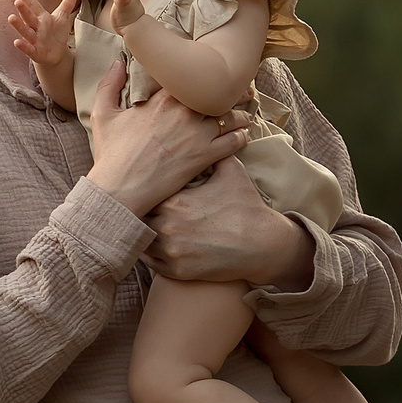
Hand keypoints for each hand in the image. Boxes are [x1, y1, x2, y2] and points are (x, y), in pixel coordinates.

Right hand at [7, 0, 79, 72]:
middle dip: (23, 10)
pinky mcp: (35, 52)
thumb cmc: (56, 34)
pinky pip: (28, 49)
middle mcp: (36, 27)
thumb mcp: (62, 17)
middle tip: (17, 1)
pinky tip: (16, 42)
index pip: (33, 5)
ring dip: (19, 25)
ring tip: (11, 18)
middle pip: (29, 17)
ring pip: (26, 32)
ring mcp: (34, 40)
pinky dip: (22, 46)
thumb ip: (67, 2)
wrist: (56, 54)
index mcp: (42, 17)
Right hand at [83, 83, 248, 217]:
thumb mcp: (103, 114)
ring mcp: (197, 134)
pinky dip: (242, 136)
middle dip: (233, 92)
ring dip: (241, 114)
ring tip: (248, 113)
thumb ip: (109, 84)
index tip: (213, 75)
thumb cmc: (111, 153)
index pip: (191, 79)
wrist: (121, 186)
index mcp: (162, 99)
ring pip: (230, 117)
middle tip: (244, 90)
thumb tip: (118, 62)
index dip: (204, 77)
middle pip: (218, 95)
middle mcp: (184, 112)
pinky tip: (245, 134)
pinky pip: (234, 141)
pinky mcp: (205, 156)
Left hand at [145, 157, 315, 290]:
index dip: (142, 191)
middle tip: (137, 206)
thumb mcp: (231, 171)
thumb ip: (212, 151)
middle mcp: (167, 227)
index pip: (143, 194)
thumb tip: (204, 131)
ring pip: (140, 241)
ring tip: (141, 225)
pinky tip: (151, 243)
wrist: (263, 245)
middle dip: (139, 212)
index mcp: (174, 201)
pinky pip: (151, 262)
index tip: (143, 187)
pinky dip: (149, 253)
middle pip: (137, 217)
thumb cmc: (247, 206)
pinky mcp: (176, 271)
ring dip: (141, 233)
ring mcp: (170, 251)